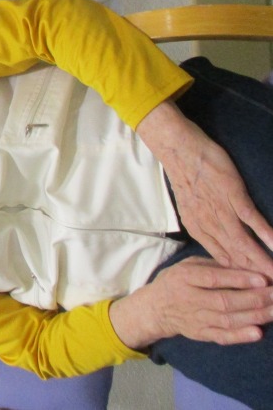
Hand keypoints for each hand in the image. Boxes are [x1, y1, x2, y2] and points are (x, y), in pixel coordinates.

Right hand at [110, 257, 272, 349]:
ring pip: (227, 320)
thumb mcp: (187, 266)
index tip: (262, 279)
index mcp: (184, 278)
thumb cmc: (175, 281)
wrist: (154, 309)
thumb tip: (244, 267)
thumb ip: (213, 266)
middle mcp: (189, 299)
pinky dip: (240, 336)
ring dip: (254, 316)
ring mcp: (195, 319)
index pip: (212, 279)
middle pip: (224, 301)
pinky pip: (222, 337)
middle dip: (254, 299)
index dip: (238, 280)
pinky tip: (257, 332)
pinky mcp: (200, 334)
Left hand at [137, 101, 272, 278]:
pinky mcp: (233, 197)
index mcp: (199, 230)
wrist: (181, 151)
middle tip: (270, 294)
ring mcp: (221, 212)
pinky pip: (252, 220)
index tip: (253, 292)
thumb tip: (224, 245)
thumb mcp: (193, 208)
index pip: (222, 262)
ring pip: (244, 245)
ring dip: (263, 263)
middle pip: (234, 259)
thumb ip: (208, 228)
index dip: (239, 278)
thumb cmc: (190, 177)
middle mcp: (209, 226)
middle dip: (254, 278)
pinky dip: (266, 235)